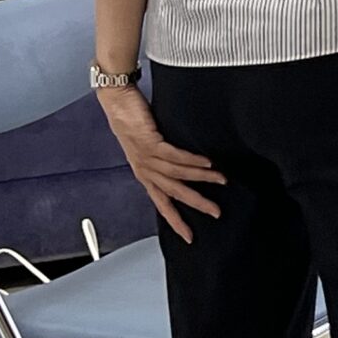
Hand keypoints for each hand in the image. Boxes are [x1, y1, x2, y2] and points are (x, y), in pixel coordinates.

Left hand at [97, 85, 223, 243]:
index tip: (189, 236)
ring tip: (221, 180)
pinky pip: (173, 155)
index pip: (162, 203)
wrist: (117, 101)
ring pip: (176, 174)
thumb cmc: (134, 120)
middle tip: (215, 212)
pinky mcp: (149, 141)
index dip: (175, 221)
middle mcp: (144, 170)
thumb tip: (189, 166)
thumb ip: (165, 158)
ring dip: (200, 178)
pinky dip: (191, 160)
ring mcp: (146, 157)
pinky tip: (207, 162)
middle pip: (172, 193)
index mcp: (145, 174)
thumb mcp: (149, 145)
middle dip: (195, 204)